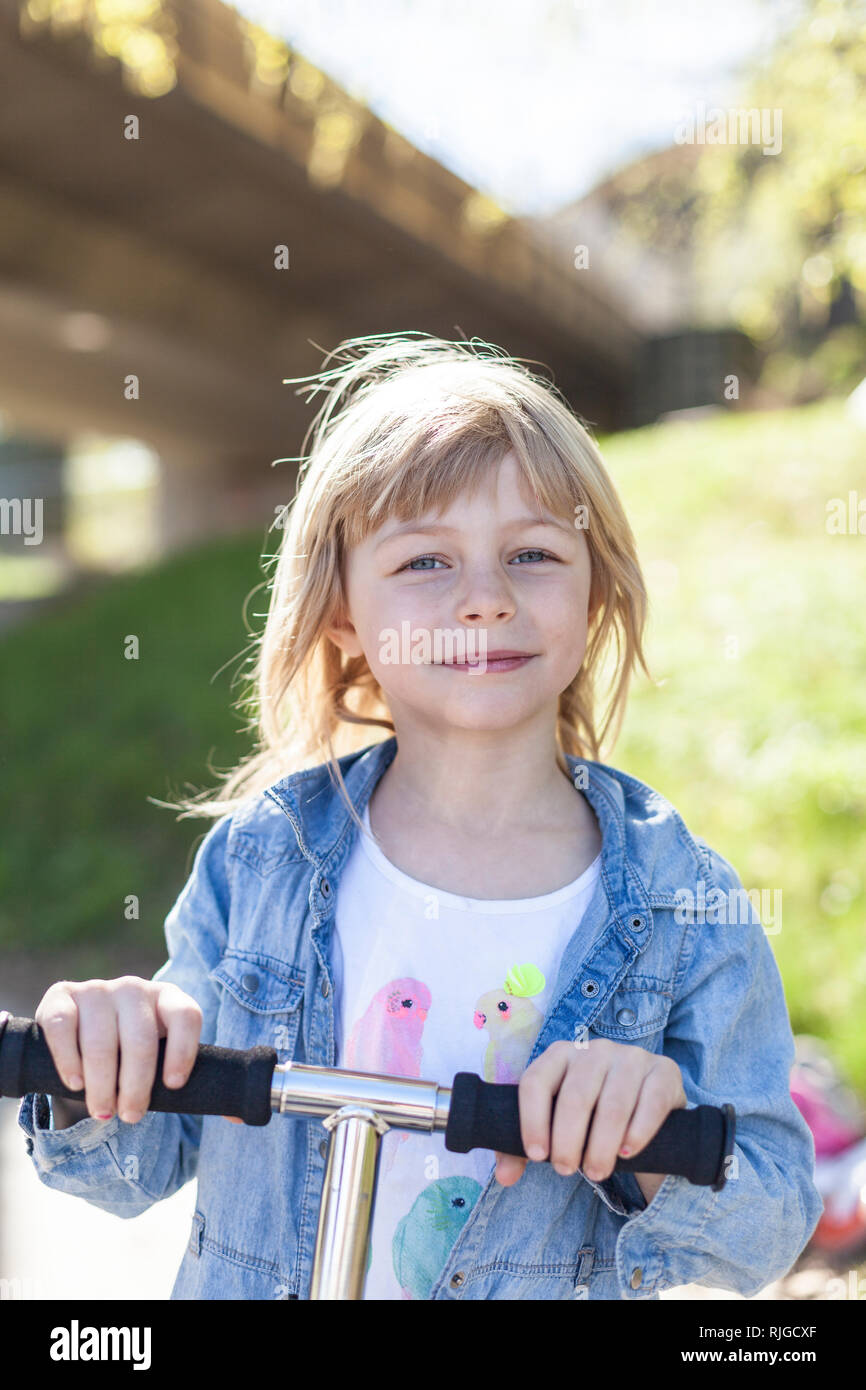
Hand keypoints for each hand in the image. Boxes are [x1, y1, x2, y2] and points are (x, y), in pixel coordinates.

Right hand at [35, 976, 202, 1122]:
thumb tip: (240, 1119)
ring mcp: (97, 989)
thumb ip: (202, 1086)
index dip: (184, 1051)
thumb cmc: (137, 1056)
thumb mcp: (167, 1063)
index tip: (175, 1086)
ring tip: (103, 1110)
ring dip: (101, 1082)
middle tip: (129, 1116)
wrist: (86, 1036)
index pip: (187, 1015)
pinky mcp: (62, 996)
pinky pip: (63, 1025)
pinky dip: (69, 1058)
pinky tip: (75, 1082)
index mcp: (170, 999)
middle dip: (136, 1085)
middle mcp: (135, 989)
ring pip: (101, 1038)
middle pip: (142, 1036)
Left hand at [494, 1038, 686, 1188]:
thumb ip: (522, 1149)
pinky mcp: (664, 1070)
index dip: (532, 1120)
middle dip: (568, 1140)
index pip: (535, 1081)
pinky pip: (651, 1102)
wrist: (644, 1107)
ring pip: (613, 1104)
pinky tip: (628, 1152)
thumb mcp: (555, 1126)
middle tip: (566, 1171)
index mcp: (559, 1054)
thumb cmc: (589, 1117)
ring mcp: (631, 1057)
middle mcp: (594, 1049)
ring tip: (595, 1171)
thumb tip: (504, 1176)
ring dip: (602, 1145)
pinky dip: (638, 1131)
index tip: (537, 1156)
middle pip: (575, 1096)